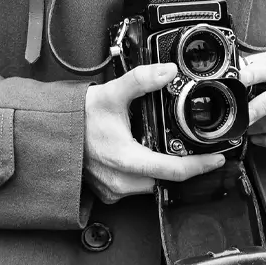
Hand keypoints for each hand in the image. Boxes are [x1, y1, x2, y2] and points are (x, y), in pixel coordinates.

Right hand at [84, 63, 225, 203]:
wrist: (50, 131)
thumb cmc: (76, 118)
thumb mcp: (110, 94)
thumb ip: (141, 80)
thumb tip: (167, 72)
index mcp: (125, 159)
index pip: (172, 170)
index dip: (199, 166)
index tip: (215, 159)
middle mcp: (119, 180)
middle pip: (163, 180)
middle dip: (175, 166)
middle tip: (183, 149)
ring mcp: (112, 188)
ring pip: (148, 186)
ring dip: (156, 171)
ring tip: (154, 149)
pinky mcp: (106, 192)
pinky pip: (132, 188)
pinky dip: (139, 175)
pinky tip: (135, 158)